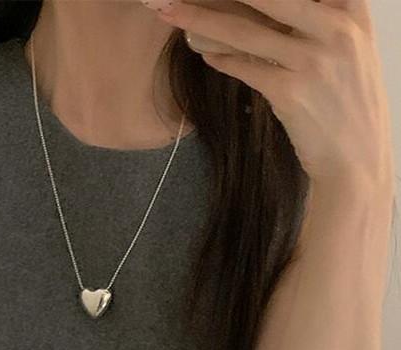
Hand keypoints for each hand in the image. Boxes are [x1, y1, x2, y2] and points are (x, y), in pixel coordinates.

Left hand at [155, 0, 394, 187]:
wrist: (356, 157)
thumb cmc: (348, 102)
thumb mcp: (350, 49)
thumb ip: (321, 21)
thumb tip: (268, 8)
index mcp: (352, 10)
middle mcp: (336, 28)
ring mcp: (312, 60)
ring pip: (245, 32)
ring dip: (201, 20)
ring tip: (171, 12)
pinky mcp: (289, 92)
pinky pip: (244, 68)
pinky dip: (220, 59)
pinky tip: (203, 51)